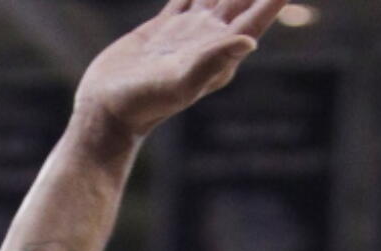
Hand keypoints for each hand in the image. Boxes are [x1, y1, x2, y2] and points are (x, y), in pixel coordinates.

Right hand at [71, 0, 287, 154]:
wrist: (108, 109)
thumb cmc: (144, 103)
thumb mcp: (181, 82)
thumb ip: (215, 60)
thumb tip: (251, 39)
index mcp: (221, 55)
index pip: (255, 20)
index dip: (272, 0)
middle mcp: (210, 42)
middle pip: (241, 3)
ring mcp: (188, 33)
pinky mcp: (165, 27)